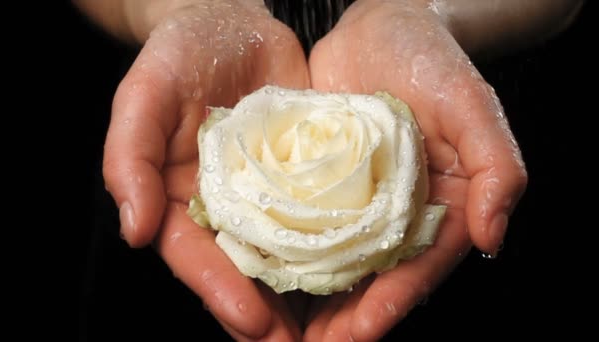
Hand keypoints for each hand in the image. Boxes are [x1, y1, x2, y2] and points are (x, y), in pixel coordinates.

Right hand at [102, 1, 308, 338]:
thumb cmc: (181, 54)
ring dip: (305, 296)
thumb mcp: (145, 94)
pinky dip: (337, 244)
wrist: (233, 21)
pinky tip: (360, 270)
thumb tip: (134, 229)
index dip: (219, 291)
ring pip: (285, 254)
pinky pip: (321, 214)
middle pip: (243, 269)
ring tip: (334, 331)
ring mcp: (270, 194)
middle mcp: (227, 206)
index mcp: (181, 198)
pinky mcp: (306, 175)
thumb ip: (129, 158)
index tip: (251, 323)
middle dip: (267, 313)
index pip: (196, 256)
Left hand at [304, 0, 527, 339]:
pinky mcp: (318, 180)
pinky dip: (285, 250)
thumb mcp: (472, 105)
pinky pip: (302, 221)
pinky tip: (261, 272)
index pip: (415, 267)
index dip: (390, 303)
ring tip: (278, 329)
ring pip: (333, 261)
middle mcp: (393, 212)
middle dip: (343, 318)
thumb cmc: (432, 60)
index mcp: (435, 206)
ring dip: (309, 299)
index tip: (358, 334)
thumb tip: (493, 235)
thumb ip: (496, 166)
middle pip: (370, 278)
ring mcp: (353, 199)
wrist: (381, 26)